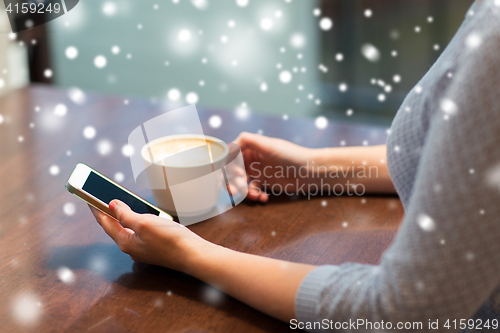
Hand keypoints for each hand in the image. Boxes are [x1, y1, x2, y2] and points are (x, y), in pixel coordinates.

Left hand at [89, 200, 211, 271]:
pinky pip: (139, 231)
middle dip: (107, 212)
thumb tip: (112, 205)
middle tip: (101, 197)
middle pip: (115, 226)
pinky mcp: (154, 247)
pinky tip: (141, 214)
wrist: (193, 255)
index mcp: (125, 242)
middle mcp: (132, 247)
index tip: (88, 196)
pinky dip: (135, 221)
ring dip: (122, 216)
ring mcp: (143, 248)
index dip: (96, 207)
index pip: (105, 222)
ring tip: (118, 203)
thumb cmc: (170, 240)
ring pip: (127, 229)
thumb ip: (126, 214)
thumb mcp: (144, 223)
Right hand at [231, 132, 313, 202]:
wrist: (310, 170)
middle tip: (237, 191)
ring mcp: (258, 171)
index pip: (231, 156)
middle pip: (233, 171)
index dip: (229, 167)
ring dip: (244, 191)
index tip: (238, 174)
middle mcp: (252, 159)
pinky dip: (255, 195)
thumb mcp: (268, 145)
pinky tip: (264, 197)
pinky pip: (252, 190)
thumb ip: (248, 140)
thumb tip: (228, 146)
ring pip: (241, 183)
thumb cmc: (291, 155)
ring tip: (254, 196)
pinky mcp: (265, 182)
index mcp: (251, 148)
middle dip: (233, 182)